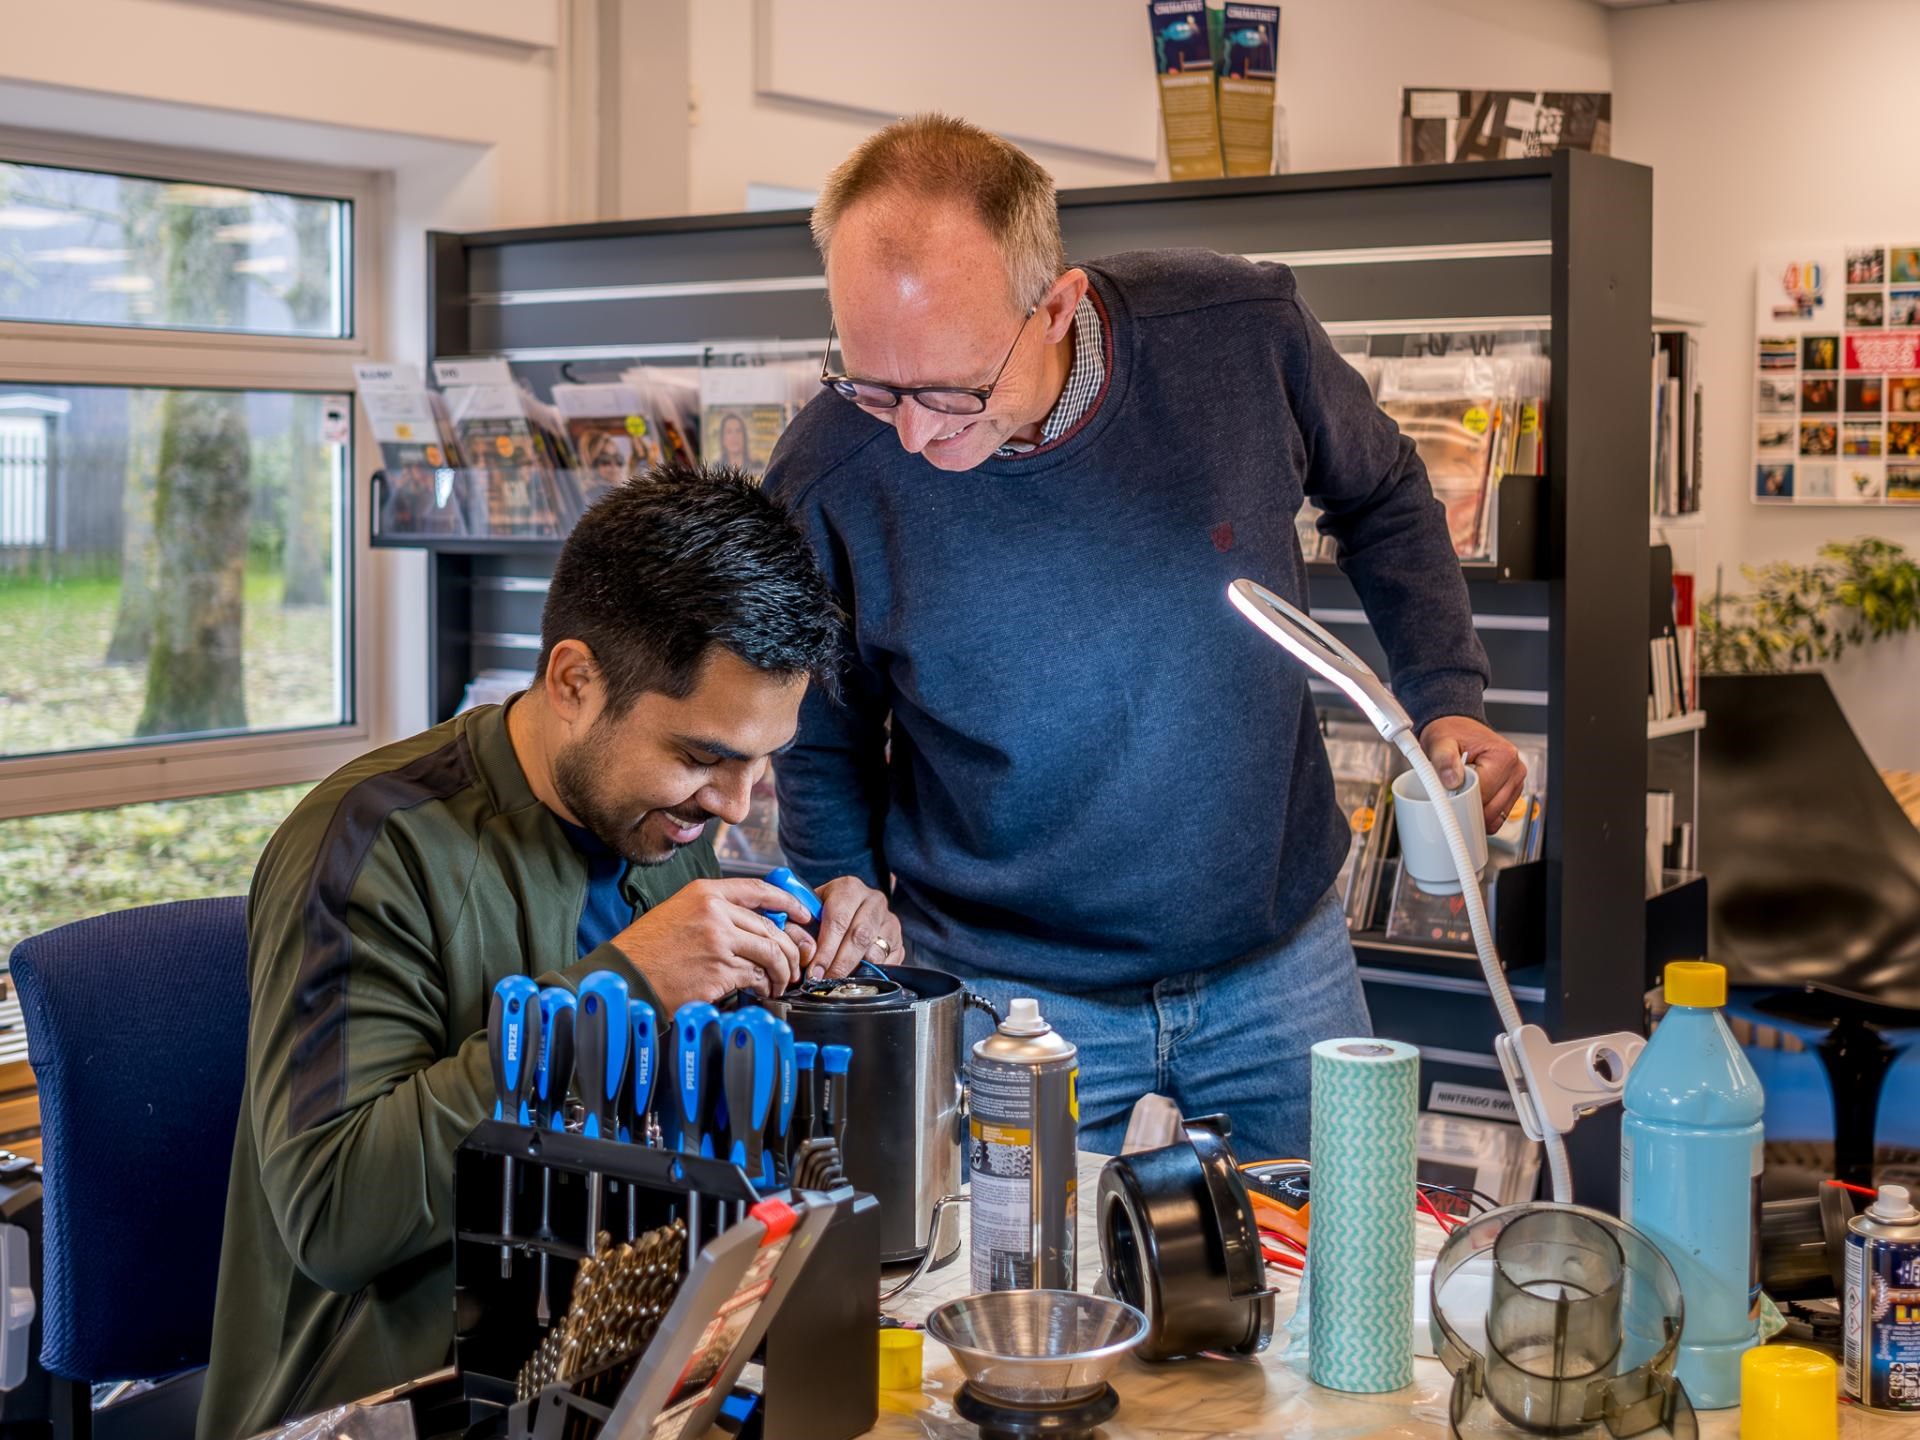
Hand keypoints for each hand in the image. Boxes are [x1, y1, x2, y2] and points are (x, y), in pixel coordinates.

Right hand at [610, 878, 817, 1011]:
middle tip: (796, 964)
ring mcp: (718, 942)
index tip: (803, 915)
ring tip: (780, 982)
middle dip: (791, 949)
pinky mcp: (719, 971)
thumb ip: (718, 912)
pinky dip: (765, 986)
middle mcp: (715, 913)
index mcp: (706, 893)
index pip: (760, 890)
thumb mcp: (681, 912)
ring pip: (771, 953)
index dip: (789, 902)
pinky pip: (756, 977)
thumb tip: (759, 925)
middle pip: (771, 927)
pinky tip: (762, 991)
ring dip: (782, 972)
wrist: (626, 976)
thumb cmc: (650, 948)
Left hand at [808, 876, 903, 981]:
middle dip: (840, 964)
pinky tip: (857, 977)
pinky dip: (873, 975)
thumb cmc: (825, 913)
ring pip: (876, 951)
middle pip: (859, 937)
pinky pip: (890, 962)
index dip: (825, 950)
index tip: (815, 971)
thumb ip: (799, 928)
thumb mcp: (808, 912)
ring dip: (856, 971)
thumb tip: (805, 952)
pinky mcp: (899, 940)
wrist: (852, 907)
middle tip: (826, 981)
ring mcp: (889, 920)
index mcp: (849, 888)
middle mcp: (874, 900)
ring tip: (839, 981)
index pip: (838, 921)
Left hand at [1419, 716, 1526, 832]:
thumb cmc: (1452, 733)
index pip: (1483, 795)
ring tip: (1461, 791)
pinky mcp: (1511, 791)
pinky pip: (1497, 815)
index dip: (1462, 800)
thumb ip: (1444, 760)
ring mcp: (1515, 782)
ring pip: (1495, 816)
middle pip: (1491, 810)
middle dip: (1468, 808)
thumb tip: (1452, 781)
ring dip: (1475, 811)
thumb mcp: (1441, 742)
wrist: (1457, 728)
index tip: (1447, 797)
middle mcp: (1515, 770)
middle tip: (1451, 794)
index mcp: (1504, 757)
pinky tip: (1470, 798)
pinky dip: (1481, 812)